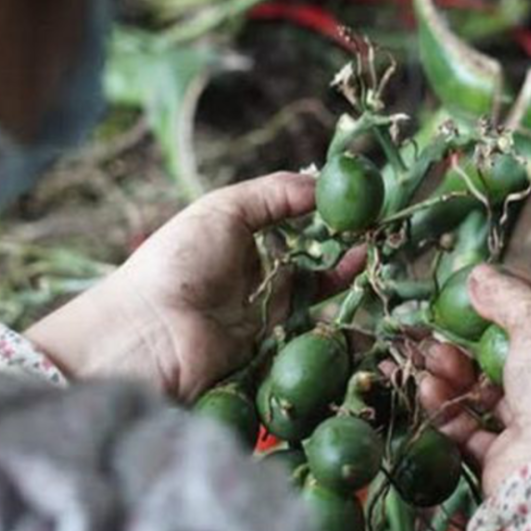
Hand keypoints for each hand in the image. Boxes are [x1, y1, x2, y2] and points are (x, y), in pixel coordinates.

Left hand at [25, 172, 361, 400]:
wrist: (149, 334)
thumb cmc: (179, 261)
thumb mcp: (225, 209)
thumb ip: (276, 193)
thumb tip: (324, 182)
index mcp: (241, 237)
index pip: (295, 221)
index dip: (329, 213)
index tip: (363, 201)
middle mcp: (256, 274)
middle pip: (313, 258)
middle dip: (347, 245)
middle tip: (381, 230)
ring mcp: (266, 313)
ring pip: (318, 294)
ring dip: (348, 277)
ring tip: (376, 256)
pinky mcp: (275, 348)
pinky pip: (313, 331)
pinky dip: (340, 318)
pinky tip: (360, 294)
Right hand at [417, 264, 530, 496]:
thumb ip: (508, 296)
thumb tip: (479, 274)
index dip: (509, 291)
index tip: (473, 280)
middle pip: (505, 350)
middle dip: (466, 336)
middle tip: (436, 324)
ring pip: (483, 386)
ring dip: (452, 369)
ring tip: (430, 358)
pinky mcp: (505, 454)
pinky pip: (469, 423)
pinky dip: (447, 405)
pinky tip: (429, 389)